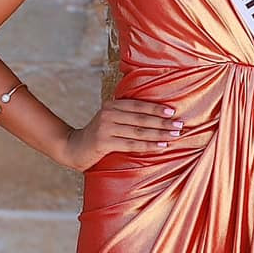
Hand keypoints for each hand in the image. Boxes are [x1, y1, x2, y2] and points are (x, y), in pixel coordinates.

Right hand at [60, 98, 182, 171]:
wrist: (73, 148)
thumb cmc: (99, 135)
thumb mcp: (111, 120)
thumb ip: (127, 116)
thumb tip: (157, 116)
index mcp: (112, 105)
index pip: (138, 105)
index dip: (156, 108)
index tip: (173, 111)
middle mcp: (109, 114)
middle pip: (141, 118)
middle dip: (162, 122)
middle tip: (180, 125)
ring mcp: (105, 128)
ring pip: (139, 131)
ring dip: (159, 133)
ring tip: (174, 135)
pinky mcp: (104, 143)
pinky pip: (132, 144)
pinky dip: (149, 145)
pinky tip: (161, 146)